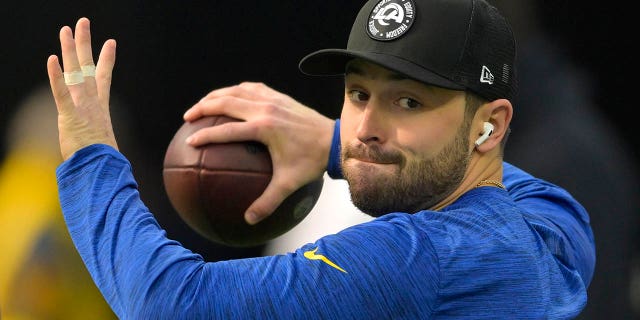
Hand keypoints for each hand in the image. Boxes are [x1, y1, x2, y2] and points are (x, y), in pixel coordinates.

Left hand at [47, 17, 117, 160]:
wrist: (102, 170)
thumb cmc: (104, 162)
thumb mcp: (103, 145)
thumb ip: (100, 140)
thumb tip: (107, 151)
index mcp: (101, 108)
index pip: (104, 77)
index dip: (107, 59)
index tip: (111, 42)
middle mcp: (93, 103)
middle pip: (89, 67)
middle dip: (86, 43)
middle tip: (83, 23)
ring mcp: (83, 108)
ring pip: (76, 73)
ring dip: (70, 50)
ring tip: (66, 30)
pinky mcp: (70, 117)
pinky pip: (62, 93)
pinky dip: (56, 77)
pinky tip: (52, 60)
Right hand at [183, 82, 334, 223]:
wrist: (335, 140)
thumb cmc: (311, 162)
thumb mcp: (288, 184)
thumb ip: (267, 202)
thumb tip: (248, 220)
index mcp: (264, 128)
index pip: (226, 130)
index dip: (205, 135)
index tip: (189, 141)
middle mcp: (265, 109)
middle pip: (225, 102)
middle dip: (203, 108)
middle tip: (187, 118)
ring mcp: (273, 99)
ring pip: (236, 90)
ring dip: (216, 95)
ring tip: (202, 104)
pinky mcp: (280, 96)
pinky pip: (252, 88)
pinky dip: (236, 90)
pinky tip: (230, 97)